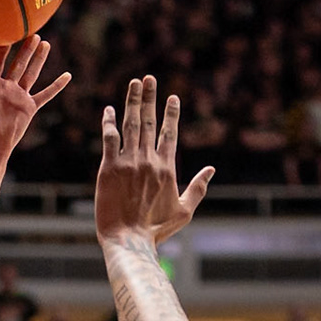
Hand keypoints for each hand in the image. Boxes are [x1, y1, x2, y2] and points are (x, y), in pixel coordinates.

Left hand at [0, 36, 71, 164]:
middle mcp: (6, 88)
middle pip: (18, 64)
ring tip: (46, 43)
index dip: (2, 48)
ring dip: (39, 59)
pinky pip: (46, 95)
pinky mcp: (29, 108)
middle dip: (25, 49)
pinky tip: (67, 76)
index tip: (7, 33)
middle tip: (33, 32)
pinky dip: (56, 86)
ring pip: (31, 74)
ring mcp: (19, 98)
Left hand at [95, 76, 214, 245]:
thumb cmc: (156, 230)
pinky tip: (108, 110)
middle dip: (150, 98)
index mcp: (167, 168)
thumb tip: (212, 169)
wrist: (129, 240)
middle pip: (150, 122)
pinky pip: (110, 139)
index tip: (172, 97)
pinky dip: (109, 123)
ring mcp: (128, 162)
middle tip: (149, 79)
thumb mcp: (185, 211)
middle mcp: (149, 160)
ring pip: (131, 124)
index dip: (171, 113)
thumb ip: (198, 188)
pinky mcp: (109, 168)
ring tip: (134, 84)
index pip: (170, 133)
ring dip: (133, 102)